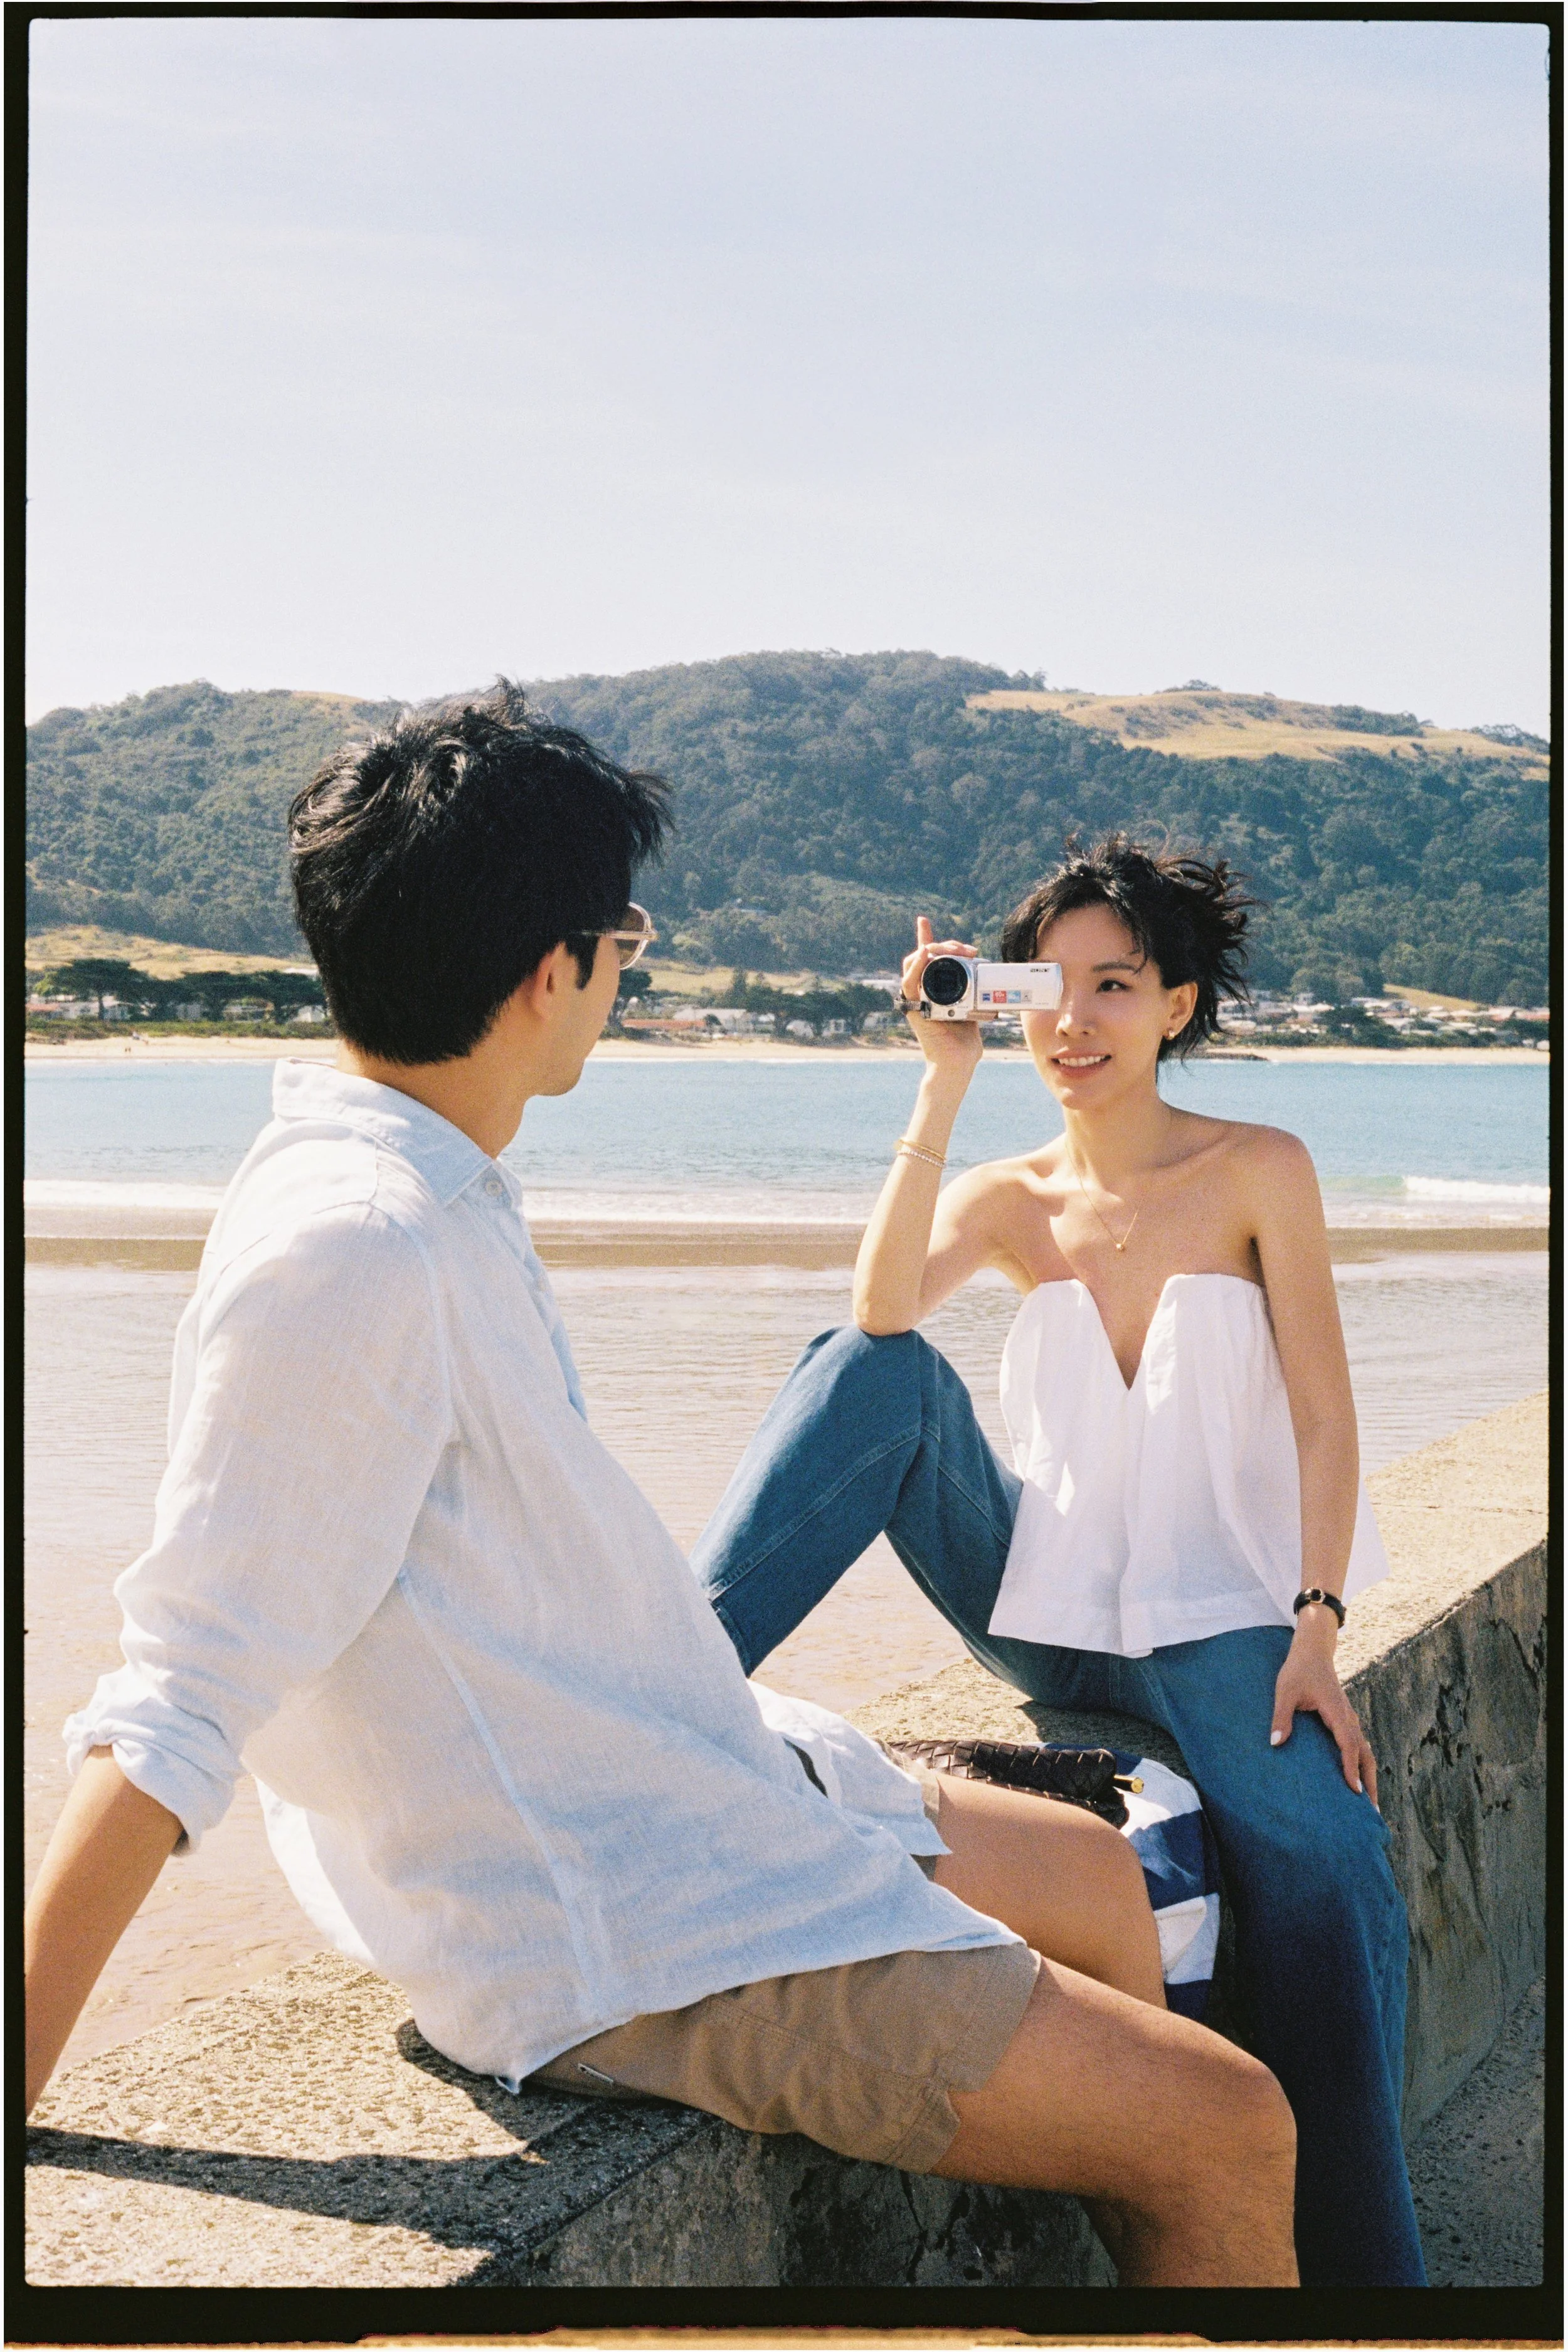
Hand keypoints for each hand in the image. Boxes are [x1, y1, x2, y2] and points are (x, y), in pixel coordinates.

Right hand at [898, 918, 990, 1079]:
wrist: (957, 1062)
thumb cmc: (964, 1041)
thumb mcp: (973, 1008)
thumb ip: (975, 992)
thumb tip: (994, 978)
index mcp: (933, 989)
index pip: (927, 957)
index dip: (923, 936)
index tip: (922, 919)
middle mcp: (921, 991)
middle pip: (924, 956)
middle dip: (944, 945)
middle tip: (967, 949)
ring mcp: (916, 998)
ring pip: (914, 963)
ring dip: (932, 949)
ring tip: (953, 949)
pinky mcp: (913, 1007)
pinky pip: (909, 982)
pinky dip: (915, 966)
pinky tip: (924, 953)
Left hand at [1269, 1612, 1377, 1804]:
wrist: (1313, 1651)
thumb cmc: (1298, 1671)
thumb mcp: (1285, 1691)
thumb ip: (1281, 1716)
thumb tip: (1275, 1743)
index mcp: (1337, 1711)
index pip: (1348, 1744)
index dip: (1351, 1768)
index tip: (1355, 1791)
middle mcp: (1348, 1718)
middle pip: (1365, 1754)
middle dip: (1370, 1782)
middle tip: (1373, 1811)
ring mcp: (1349, 1719)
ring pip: (1365, 1752)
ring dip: (1369, 1776)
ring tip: (1370, 1805)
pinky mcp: (1345, 1721)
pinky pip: (1358, 1746)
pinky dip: (1362, 1765)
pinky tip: (1358, 1781)